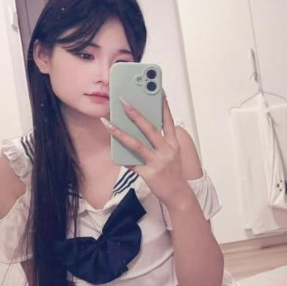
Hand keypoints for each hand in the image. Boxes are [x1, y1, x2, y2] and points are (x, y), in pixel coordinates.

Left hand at [100, 93, 191, 207]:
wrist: (178, 195)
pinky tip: (114, 152)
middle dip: (135, 113)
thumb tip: (138, 131)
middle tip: (123, 101)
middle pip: (149, 128)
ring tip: (108, 123)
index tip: (158, 91)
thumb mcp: (171, 155)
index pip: (168, 120)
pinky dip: (122, 158)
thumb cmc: (172, 173)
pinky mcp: (149, 173)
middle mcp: (167, 150)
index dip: (163, 105)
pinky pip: (132, 163)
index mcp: (173, 144)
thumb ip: (160, 143)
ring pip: (136, 144)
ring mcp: (158, 162)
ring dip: (120, 132)